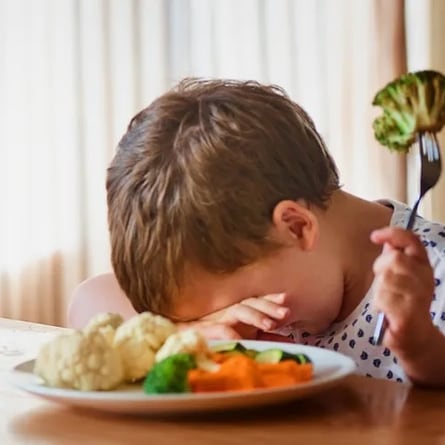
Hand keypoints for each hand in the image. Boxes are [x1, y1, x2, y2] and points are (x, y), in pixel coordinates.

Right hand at [179, 293, 291, 339]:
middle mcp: (230, 312)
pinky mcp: (206, 331)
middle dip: (269, 306)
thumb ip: (261, 339)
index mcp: (239, 313)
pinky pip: (220, 330)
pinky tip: (241, 339)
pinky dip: (231, 333)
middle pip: (251, 302)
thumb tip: (285, 342)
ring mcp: (218, 319)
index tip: (286, 299)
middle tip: (285, 313)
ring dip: (256, 316)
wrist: (182, 341)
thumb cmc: (213, 338)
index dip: (271, 299)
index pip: (257, 301)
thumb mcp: (241, 338)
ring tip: (270, 325)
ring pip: (239, 310)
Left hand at [371, 226, 434, 355]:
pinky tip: (387, 312)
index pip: (412, 240)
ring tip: (387, 300)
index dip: (393, 234)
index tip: (375, 236)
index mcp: (423, 266)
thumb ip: (395, 258)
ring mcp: (419, 296)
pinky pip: (383, 299)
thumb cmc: (404, 305)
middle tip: (383, 283)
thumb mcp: (401, 278)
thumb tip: (386, 241)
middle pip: (394, 258)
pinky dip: (379, 305)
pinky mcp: (408, 314)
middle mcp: (424, 279)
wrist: (417, 339)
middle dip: (380, 267)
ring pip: (386, 279)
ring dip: (379, 290)